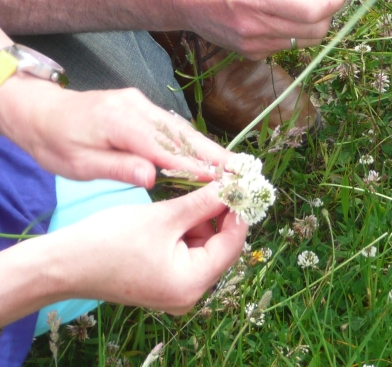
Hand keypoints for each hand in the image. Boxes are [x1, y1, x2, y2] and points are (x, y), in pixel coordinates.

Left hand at [0, 79, 231, 186]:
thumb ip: (118, 168)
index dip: (195, 164)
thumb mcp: (77, 164)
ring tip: (234, 166)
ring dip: (208, 148)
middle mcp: (136, 107)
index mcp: (120, 122)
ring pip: (181, 128)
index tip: (222, 178)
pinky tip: (208, 154)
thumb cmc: (55, 143)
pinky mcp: (142, 105)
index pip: (165, 148)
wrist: (40, 112)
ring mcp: (141, 103)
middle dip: (214, 154)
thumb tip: (154, 177)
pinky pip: (172, 125)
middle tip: (242, 171)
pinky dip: (192, 141)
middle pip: (182, 134)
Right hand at [51, 185, 246, 314]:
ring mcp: (177, 291)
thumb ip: (204, 202)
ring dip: (204, 220)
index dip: (239, 210)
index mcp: (192, 283)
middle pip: (222, 246)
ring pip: (206, 247)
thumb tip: (235, 184)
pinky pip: (188, 253)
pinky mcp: (164, 283)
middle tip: (222, 182)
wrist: (63, 263)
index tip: (243, 183)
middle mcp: (189, 294)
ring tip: (196, 193)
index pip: (233, 242)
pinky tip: (181, 209)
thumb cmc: (110, 240)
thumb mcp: (165, 216)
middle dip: (221, 214)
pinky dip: (188, 230)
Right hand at [173, 0, 345, 58]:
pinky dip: (297, 30)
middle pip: (316, 29)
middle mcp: (256, 26)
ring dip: (316, 22)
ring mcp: (254, 45)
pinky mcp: (252, 54)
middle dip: (329, 10)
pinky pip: (289, 46)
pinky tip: (284, 12)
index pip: (313, 10)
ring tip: (305, 0)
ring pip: (306, 41)